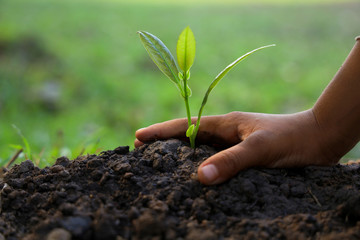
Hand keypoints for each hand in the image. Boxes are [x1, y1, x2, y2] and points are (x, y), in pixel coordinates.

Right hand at [135, 109, 340, 184]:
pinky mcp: (243, 158)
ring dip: (180, 157)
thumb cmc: (290, 139)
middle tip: (141, 153)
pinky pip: (215, 161)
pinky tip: (195, 178)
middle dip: (164, 144)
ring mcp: (233, 145)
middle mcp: (226, 134)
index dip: (161, 131)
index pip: (186, 126)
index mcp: (225, 124)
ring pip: (200, 150)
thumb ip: (231, 161)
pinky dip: (201, 168)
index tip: (138, 136)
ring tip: (160, 166)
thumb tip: (200, 177)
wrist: (318, 139)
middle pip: (188, 137)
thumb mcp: (260, 149)